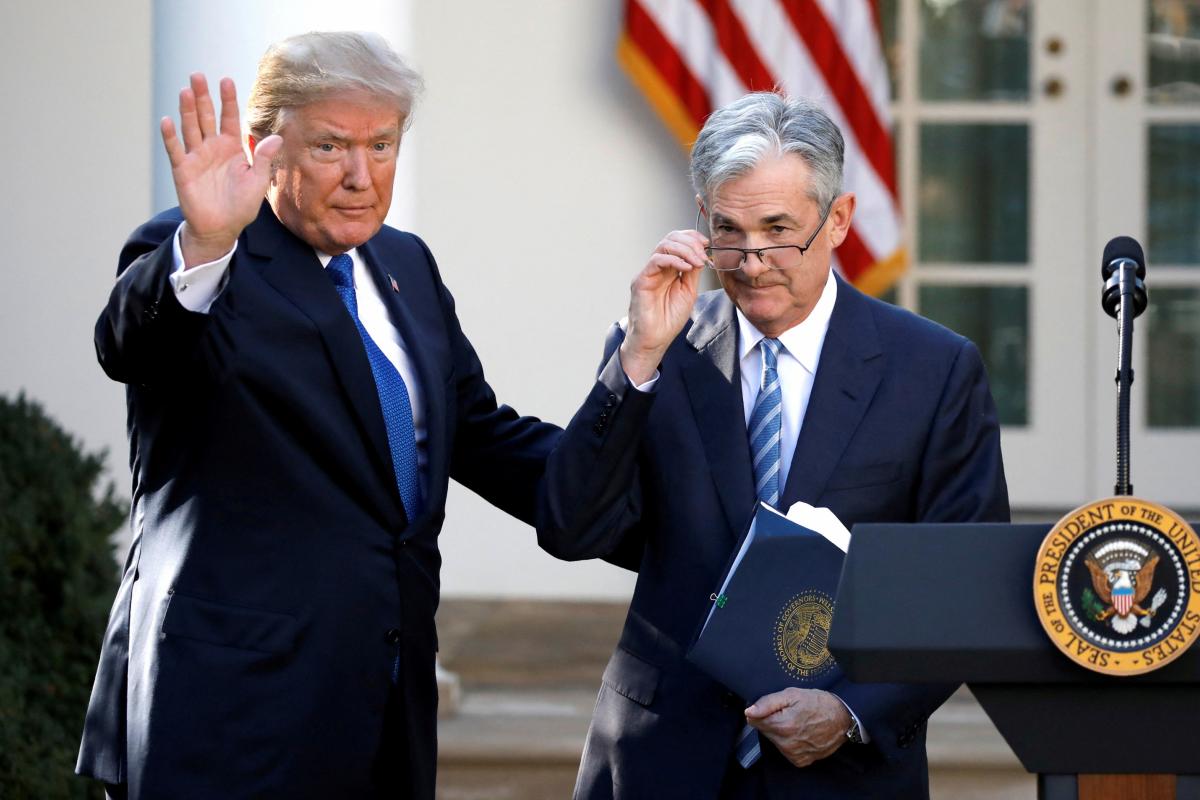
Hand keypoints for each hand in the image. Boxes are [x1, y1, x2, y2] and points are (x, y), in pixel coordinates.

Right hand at [160, 74, 282, 266]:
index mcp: (232, 147)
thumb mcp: (257, 182)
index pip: (229, 118)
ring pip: (190, 128)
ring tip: (186, 91)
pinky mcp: (182, 169)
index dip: (227, 100)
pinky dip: (170, 136)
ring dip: (187, 110)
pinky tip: (167, 120)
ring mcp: (196, 156)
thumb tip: (276, 138)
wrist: (221, 228)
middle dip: (203, 97)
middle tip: (198, 75)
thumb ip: (264, 159)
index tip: (225, 80)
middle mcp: (212, 147)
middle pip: (206, 116)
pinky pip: (175, 149)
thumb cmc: (241, 205)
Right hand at [619, 230, 706, 383]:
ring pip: (663, 245)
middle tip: (703, 254)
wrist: (655, 339)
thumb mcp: (689, 291)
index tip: (707, 244)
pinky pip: (656, 260)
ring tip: (697, 261)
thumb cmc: (669, 319)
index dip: (692, 238)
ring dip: (684, 249)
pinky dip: (674, 260)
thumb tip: (702, 255)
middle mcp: (658, 267)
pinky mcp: (641, 280)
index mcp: (669, 269)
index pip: (678, 241)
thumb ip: (693, 273)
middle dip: (690, 242)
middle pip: (670, 238)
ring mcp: (648, 272)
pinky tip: (686, 268)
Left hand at [745, 688, 850, 767]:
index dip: (762, 711)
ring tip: (798, 722)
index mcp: (782, 725)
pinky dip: (790, 742)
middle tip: (789, 712)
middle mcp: (786, 744)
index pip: (754, 720)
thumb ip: (767, 703)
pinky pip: (786, 750)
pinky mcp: (801, 761)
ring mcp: (794, 754)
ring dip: (781, 732)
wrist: (843, 719)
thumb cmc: (818, 703)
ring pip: (775, 741)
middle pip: (765, 731)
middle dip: (772, 721)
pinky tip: (801, 733)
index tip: (774, 707)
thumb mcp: (792, 694)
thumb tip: (749, 711)